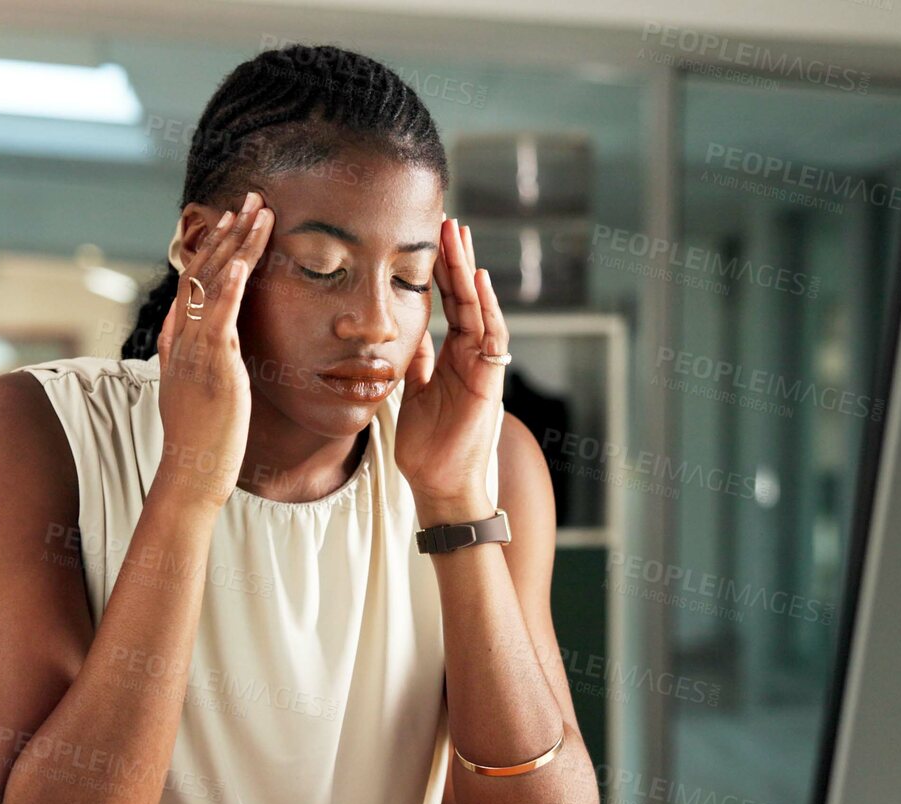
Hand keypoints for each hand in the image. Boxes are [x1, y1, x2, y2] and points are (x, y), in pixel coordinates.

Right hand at [152, 191, 275, 509]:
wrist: (191, 472)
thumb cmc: (199, 437)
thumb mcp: (185, 386)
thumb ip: (180, 352)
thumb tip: (173, 326)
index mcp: (180, 341)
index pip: (194, 282)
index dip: (212, 247)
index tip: (231, 220)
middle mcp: (183, 339)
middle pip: (203, 272)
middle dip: (228, 233)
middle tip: (250, 199)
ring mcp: (196, 351)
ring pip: (213, 286)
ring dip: (235, 246)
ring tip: (256, 212)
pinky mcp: (213, 367)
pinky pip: (219, 319)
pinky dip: (228, 287)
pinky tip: (241, 260)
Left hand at [395, 218, 507, 521]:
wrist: (439, 484)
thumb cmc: (428, 445)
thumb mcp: (413, 392)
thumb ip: (417, 361)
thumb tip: (409, 334)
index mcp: (453, 355)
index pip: (448, 303)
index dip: (439, 272)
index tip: (428, 239)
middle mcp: (471, 355)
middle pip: (465, 297)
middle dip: (455, 260)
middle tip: (447, 222)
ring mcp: (482, 366)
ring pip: (479, 309)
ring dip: (469, 272)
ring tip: (459, 238)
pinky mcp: (489, 381)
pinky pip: (491, 338)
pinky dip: (486, 310)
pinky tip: (478, 283)